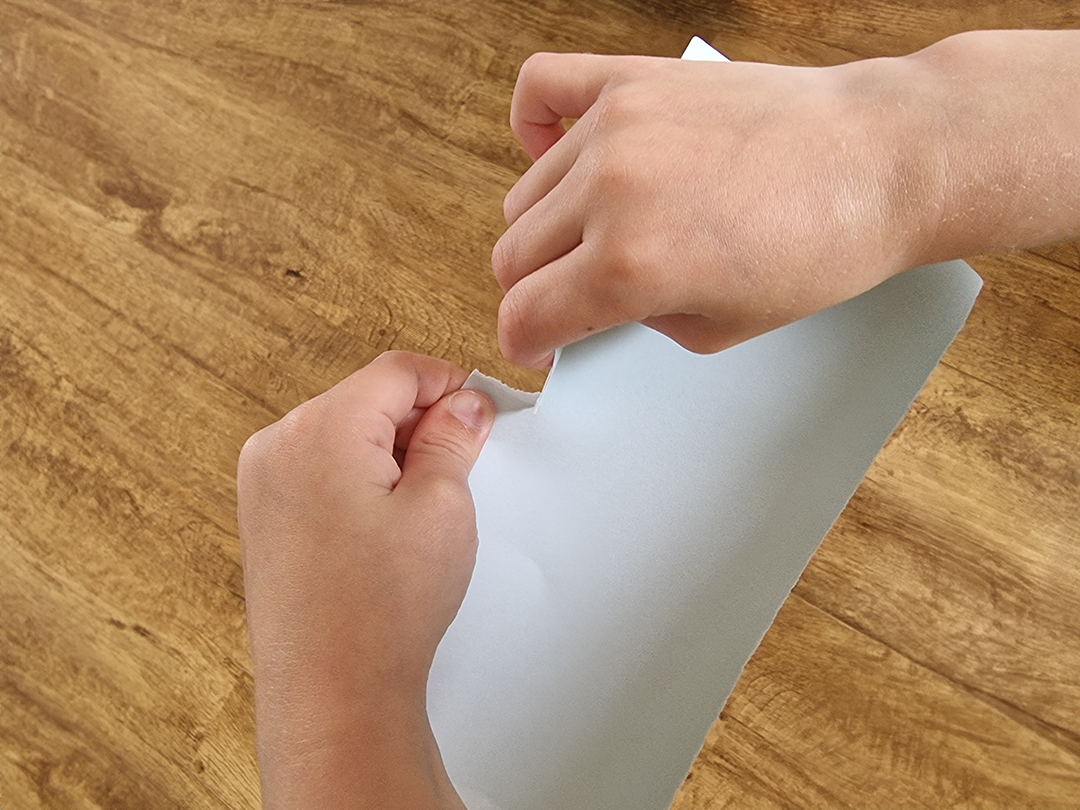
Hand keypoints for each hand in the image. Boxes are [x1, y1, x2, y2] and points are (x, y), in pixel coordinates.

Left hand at [237, 351, 494, 809]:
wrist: (331, 695)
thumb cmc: (380, 611)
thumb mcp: (442, 508)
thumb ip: (453, 439)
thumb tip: (463, 404)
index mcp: (321, 429)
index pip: (396, 371)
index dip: (447, 383)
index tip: (478, 412)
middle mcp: (278, 445)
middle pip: (365, 398)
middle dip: (417, 420)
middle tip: (460, 466)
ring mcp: (262, 482)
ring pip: (343, 432)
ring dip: (389, 450)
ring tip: (422, 508)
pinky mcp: (262, 516)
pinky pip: (320, 467)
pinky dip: (359, 476)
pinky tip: (386, 526)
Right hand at [492, 51, 941, 367]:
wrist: (879, 159)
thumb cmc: (821, 246)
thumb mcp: (718, 329)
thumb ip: (632, 321)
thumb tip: (589, 305)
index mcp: (629, 266)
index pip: (524, 316)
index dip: (527, 343)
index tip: (537, 344)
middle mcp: (609, 190)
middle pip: (513, 256)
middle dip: (536, 293)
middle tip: (576, 299)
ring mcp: (617, 126)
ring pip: (525, 195)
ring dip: (546, 230)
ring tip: (598, 233)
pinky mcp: (634, 79)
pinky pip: (541, 88)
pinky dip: (531, 125)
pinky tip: (557, 150)